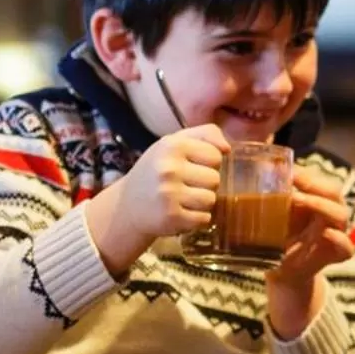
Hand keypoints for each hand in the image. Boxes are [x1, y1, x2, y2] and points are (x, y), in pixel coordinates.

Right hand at [85, 124, 227, 274]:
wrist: (127, 205)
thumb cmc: (157, 170)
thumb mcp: (175, 143)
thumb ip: (205, 135)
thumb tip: (227, 148)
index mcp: (172, 145)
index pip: (215, 155)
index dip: (208, 163)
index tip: (192, 166)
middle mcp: (169, 168)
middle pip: (215, 179)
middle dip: (204, 183)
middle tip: (185, 185)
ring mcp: (169, 194)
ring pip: (211, 200)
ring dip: (201, 202)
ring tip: (183, 199)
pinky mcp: (171, 217)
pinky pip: (204, 219)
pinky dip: (196, 219)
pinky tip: (181, 212)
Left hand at [267, 167, 354, 286]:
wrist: (282, 272)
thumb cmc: (278, 239)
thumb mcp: (272, 216)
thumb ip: (271, 197)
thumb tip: (257, 172)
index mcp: (317, 201)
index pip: (318, 182)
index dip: (307, 175)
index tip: (288, 170)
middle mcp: (330, 214)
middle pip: (334, 193)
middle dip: (314, 185)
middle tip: (293, 182)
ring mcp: (336, 233)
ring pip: (340, 214)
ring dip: (320, 204)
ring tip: (298, 199)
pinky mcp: (337, 254)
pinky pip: (346, 246)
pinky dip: (338, 238)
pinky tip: (326, 233)